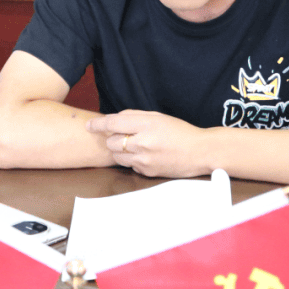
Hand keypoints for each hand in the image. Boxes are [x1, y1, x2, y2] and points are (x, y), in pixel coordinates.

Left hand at [85, 110, 209, 177]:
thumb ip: (135, 116)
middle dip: (113, 138)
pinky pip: (129, 165)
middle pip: (111, 142)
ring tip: (136, 145)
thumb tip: (115, 118)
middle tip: (125, 136)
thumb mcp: (159, 117)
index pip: (113, 124)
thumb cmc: (180, 131)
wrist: (200, 152)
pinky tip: (146, 154)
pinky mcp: (147, 171)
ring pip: (117, 156)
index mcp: (146, 124)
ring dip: (120, 150)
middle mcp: (143, 142)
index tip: (89, 126)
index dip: (98, 125)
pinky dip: (132, 159)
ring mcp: (144, 159)